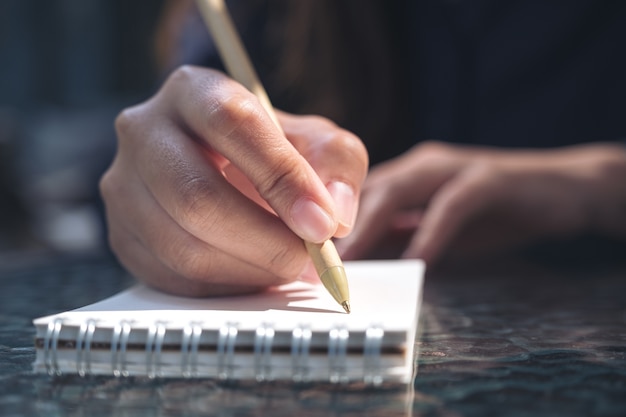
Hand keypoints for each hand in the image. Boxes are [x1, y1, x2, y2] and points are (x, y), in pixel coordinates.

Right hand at [100, 66, 366, 295]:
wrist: (230, 174)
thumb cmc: (274, 154)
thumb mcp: (317, 144)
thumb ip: (338, 167)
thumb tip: (334, 217)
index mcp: (194, 91)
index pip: (232, 125)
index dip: (281, 178)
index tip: (322, 225)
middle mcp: (145, 132)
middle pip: (196, 195)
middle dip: (264, 240)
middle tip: (310, 260)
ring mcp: (123, 187)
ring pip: (182, 245)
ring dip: (249, 269)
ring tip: (288, 267)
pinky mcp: (122, 235)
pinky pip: (172, 278)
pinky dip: (226, 286)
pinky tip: (255, 274)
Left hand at [335, 141, 625, 264]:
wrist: (559, 193)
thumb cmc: (491, 215)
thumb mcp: (433, 233)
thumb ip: (397, 242)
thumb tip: (354, 265)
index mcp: (403, 175)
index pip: (353, 196)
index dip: (325, 224)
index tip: (301, 258)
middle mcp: (420, 164)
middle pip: (364, 190)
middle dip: (335, 226)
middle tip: (310, 264)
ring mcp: (453, 167)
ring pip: (398, 190)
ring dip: (369, 227)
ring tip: (348, 263)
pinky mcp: (488, 178)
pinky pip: (451, 205)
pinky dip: (431, 232)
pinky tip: (417, 261)